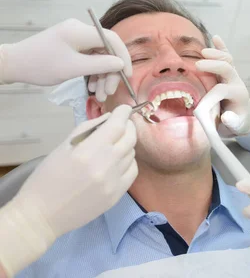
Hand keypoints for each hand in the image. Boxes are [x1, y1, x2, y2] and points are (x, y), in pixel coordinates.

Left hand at [0, 19, 131, 94]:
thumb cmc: (41, 65)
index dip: (123, 56)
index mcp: (80, 31)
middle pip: (106, 50)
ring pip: (99, 57)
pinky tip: (91, 86)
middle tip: (108, 92)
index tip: (126, 75)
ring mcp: (76, 39)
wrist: (14, 65)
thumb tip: (121, 64)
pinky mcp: (72, 47)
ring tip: (99, 94)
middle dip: (110, 72)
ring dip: (102, 76)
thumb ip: (100, 65)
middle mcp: (80, 31)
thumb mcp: (73, 68)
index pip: (112, 39)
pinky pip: (89, 59)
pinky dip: (92, 73)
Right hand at [0, 105, 137, 276]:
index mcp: (88, 151)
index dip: (123, 113)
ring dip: (126, 145)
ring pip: (131, 154)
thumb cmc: (47, 177)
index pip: (117, 125)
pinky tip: (117, 162)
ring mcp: (113, 182)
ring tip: (114, 145)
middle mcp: (105, 165)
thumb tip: (110, 118)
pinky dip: (128, 162)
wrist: (42, 215)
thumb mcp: (62, 147)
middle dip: (128, 127)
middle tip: (122, 125)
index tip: (124, 109)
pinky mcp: (117, 195)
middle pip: (130, 138)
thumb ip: (88, 129)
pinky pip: (132, 171)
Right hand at [195, 35, 249, 136]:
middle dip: (213, 65)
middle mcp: (236, 82)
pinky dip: (221, 47)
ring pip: (227, 60)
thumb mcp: (235, 127)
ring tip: (203, 52)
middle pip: (227, 68)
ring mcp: (233, 76)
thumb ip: (232, 123)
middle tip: (198, 65)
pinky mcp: (229, 72)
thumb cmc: (236, 123)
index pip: (221, 91)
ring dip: (216, 54)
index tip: (197, 108)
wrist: (244, 117)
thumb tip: (226, 117)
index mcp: (238, 95)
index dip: (209, 97)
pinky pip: (227, 56)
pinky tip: (216, 37)